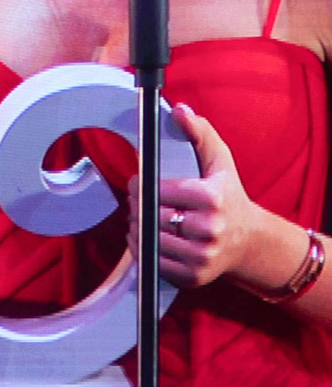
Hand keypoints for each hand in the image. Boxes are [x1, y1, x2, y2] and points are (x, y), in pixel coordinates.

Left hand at [136, 101, 264, 290]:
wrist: (248, 241)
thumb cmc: (228, 196)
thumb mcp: (219, 162)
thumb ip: (199, 134)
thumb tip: (179, 111)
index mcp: (213, 198)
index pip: (157, 191)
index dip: (141, 186)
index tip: (139, 184)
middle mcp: (210, 229)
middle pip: (149, 215)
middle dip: (138, 206)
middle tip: (139, 201)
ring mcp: (202, 255)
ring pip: (147, 239)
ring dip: (137, 227)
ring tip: (144, 218)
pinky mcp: (193, 275)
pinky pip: (150, 261)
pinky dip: (141, 249)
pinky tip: (149, 237)